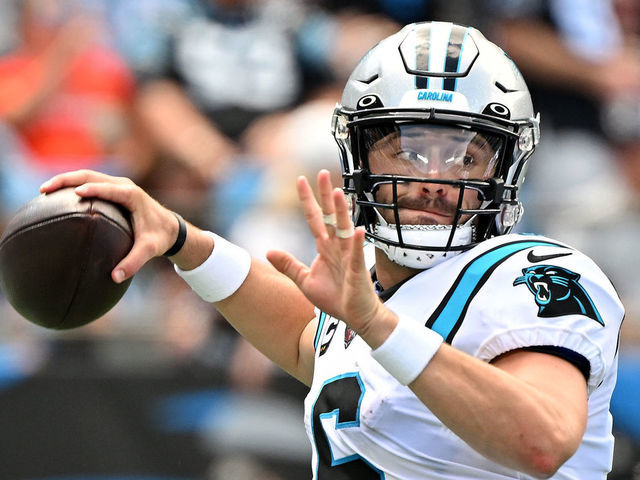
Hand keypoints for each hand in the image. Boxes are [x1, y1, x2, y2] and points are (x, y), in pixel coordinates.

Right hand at [40, 169, 180, 282]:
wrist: (170, 227)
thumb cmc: (159, 238)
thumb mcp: (149, 251)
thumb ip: (134, 263)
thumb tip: (115, 277)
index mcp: (132, 195)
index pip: (109, 188)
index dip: (92, 189)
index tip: (75, 194)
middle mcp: (124, 185)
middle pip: (91, 175)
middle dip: (66, 179)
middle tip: (44, 189)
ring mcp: (118, 184)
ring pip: (87, 175)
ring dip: (65, 180)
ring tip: (44, 190)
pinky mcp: (113, 188)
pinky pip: (90, 182)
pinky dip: (72, 185)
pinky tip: (56, 197)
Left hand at [267, 170, 393, 342]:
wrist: (354, 316)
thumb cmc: (335, 298)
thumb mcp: (305, 281)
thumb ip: (289, 265)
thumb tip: (269, 251)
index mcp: (324, 247)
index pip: (314, 218)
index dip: (307, 200)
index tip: (301, 179)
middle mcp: (337, 247)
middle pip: (329, 216)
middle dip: (325, 195)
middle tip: (322, 173)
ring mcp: (349, 256)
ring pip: (343, 229)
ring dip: (341, 212)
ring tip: (337, 193)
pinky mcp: (357, 271)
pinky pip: (356, 255)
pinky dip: (356, 243)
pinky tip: (357, 231)